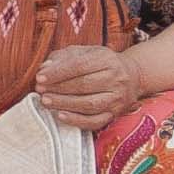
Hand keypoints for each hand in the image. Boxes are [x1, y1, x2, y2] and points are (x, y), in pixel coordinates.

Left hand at [31, 43, 147, 133]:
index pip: (79, 66)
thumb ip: (63, 57)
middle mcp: (116, 79)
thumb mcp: (85, 52)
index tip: (40, 77)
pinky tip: (60, 115)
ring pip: (89, 104)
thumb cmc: (102, 63)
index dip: (58, 73)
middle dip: (58, 89)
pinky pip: (96, 121)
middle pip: (84, 85)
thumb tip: (45, 68)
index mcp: (107, 60)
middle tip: (39, 90)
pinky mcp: (116, 114)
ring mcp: (117, 99)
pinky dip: (77, 120)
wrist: (133, 76)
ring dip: (64, 104)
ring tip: (46, 101)